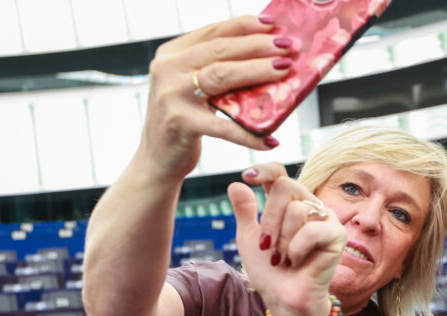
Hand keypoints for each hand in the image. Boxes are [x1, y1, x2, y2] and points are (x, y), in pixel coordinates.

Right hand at [135, 16, 294, 180]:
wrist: (157, 159)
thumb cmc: (184, 120)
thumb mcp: (191, 86)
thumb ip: (215, 69)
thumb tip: (265, 56)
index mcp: (172, 54)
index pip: (213, 32)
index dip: (245, 26)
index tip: (274, 25)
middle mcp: (168, 69)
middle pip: (221, 50)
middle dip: (259, 45)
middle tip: (288, 46)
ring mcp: (172, 96)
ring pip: (222, 76)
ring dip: (258, 71)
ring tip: (285, 70)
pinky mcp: (181, 124)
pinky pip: (224, 127)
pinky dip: (250, 135)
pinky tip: (270, 138)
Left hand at [229, 177, 345, 315]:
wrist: (284, 299)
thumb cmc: (269, 271)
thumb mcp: (249, 238)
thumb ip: (244, 211)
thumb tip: (236, 183)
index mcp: (286, 203)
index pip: (279, 173)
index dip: (265, 170)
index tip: (248, 177)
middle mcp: (307, 206)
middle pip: (285, 186)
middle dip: (269, 218)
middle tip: (266, 246)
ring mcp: (325, 218)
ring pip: (297, 209)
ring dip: (282, 239)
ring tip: (282, 259)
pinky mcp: (337, 235)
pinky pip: (312, 229)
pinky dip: (297, 248)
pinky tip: (297, 262)